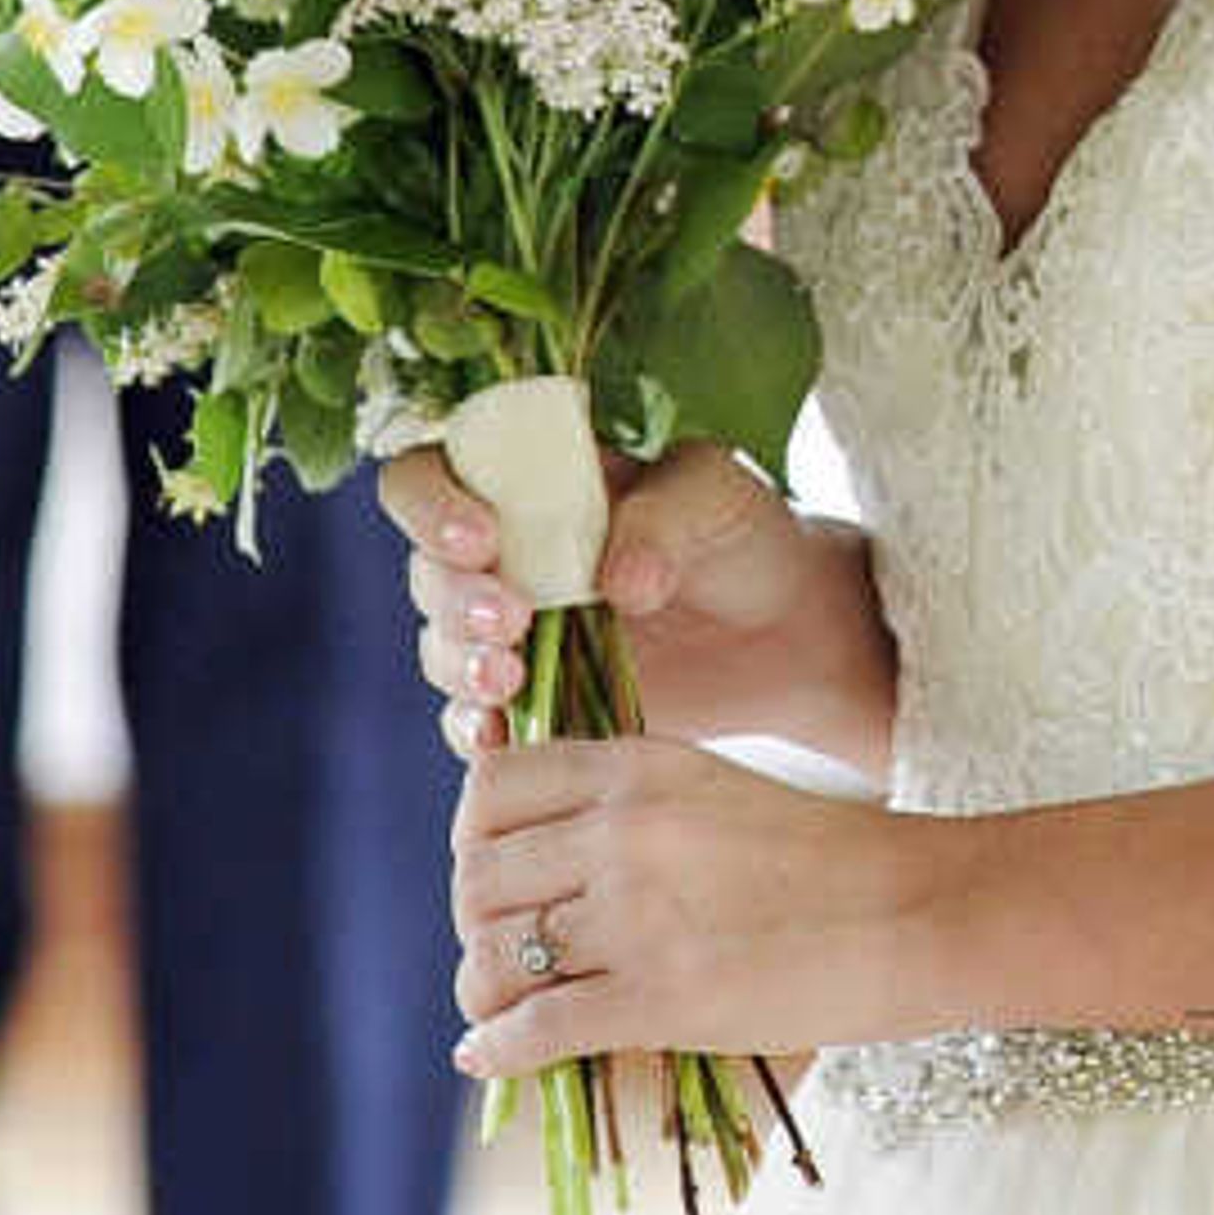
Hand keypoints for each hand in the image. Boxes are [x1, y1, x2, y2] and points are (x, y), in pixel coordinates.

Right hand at [375, 435, 822, 763]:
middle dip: (454, 599)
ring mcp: (512, 636)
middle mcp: (501, 557)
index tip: (482, 538)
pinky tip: (500, 737)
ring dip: (461, 665)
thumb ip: (662, 522)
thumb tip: (615, 584)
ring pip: (443, 649)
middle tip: (510, 619)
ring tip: (509, 680)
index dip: (430, 505)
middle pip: (428, 574)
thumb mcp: (715, 497)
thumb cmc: (740, 535)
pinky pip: (477, 723)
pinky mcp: (535, 703)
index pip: (427, 477)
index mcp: (523, 483)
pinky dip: (477, 732)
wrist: (787, 630)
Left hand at [446, 729, 917, 1083]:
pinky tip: (490, 1057)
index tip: (500, 873)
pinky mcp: (658, 1001)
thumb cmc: (831, 859)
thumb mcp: (715, 791)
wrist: (918, 915)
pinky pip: (534, 1029)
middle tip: (508, 951)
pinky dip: (498, 1050)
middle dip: (480, 921)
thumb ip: (629, 809)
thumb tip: (542, 855)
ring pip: (495, 956)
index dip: (476, 837)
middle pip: (476, 877)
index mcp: (637, 767)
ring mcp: (636, 916)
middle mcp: (621, 832)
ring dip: (486, 990)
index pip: (489, 785)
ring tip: (505, 1007)